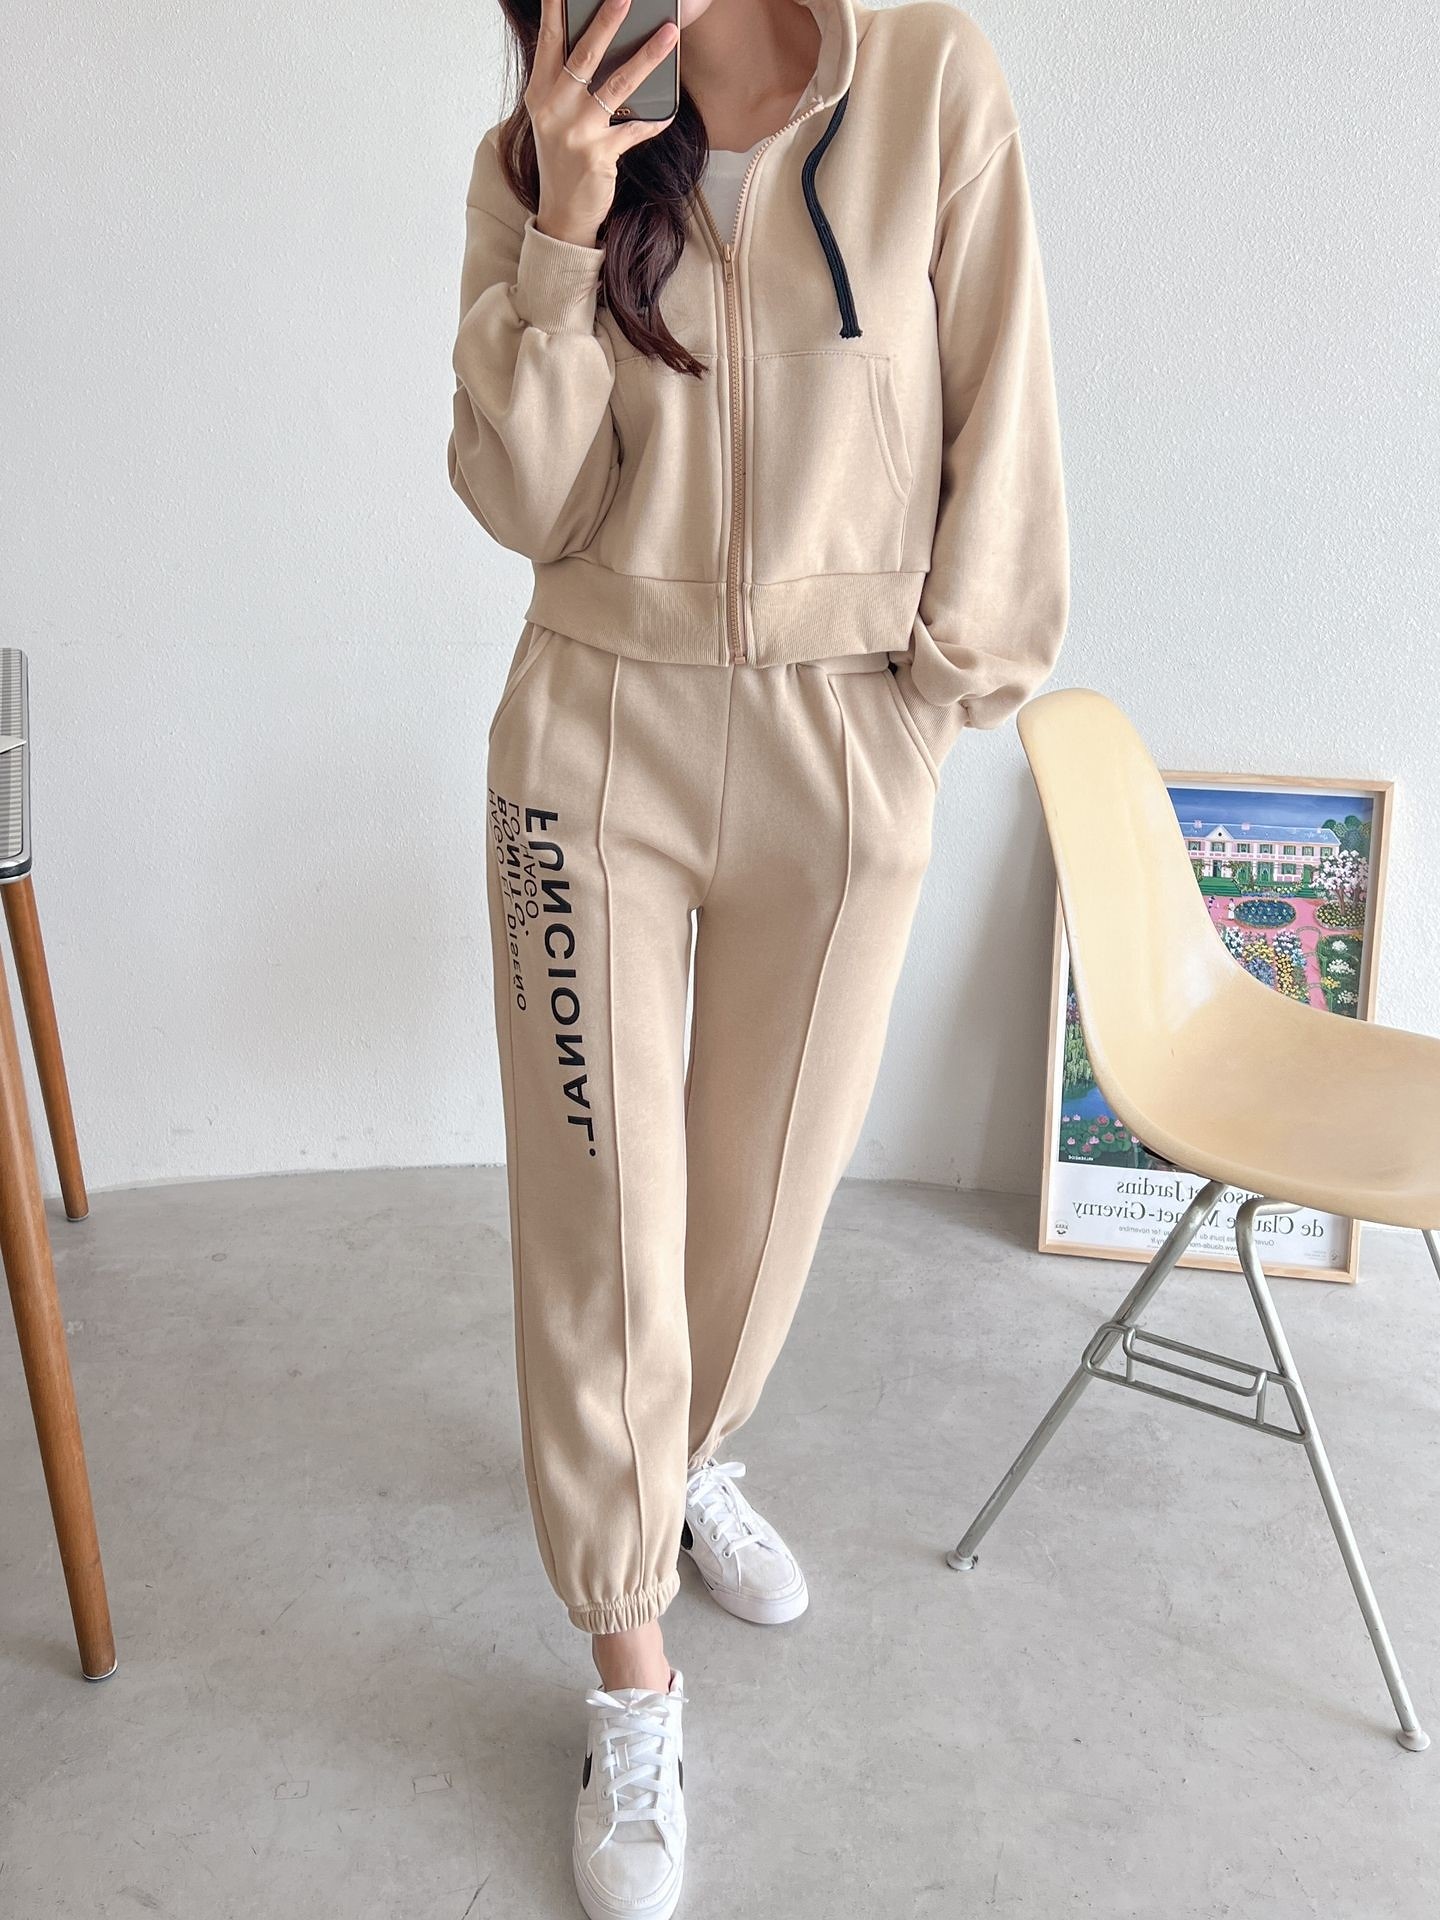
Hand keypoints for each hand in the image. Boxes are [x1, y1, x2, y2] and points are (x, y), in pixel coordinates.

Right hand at [526, 0, 678, 247]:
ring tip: (669, 35)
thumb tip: (597, 49)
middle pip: (584, 55)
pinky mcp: (598, 155)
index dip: (555, 11)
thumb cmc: (562, 161)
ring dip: (646, 57)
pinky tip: (670, 110)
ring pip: (616, 85)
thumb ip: (565, 85)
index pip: (548, 41)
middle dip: (607, 21)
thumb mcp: (553, 118)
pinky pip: (634, 130)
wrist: (562, 213)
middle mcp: (554, 109)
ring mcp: (576, 132)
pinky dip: (654, 120)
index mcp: (540, 93)